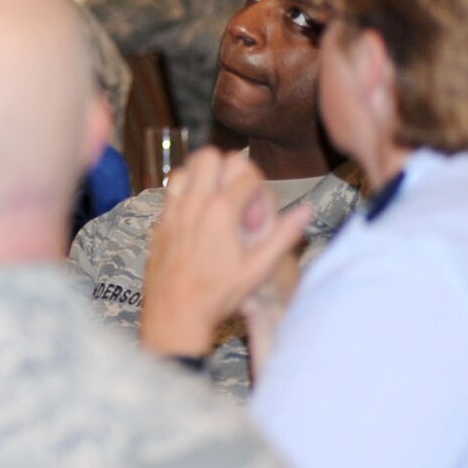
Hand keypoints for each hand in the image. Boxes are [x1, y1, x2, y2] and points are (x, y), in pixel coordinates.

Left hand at [138, 148, 308, 357]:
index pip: (246, 171)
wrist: (177, 311)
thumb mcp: (259, 268)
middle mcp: (194, 203)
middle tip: (236, 195)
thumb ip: (283, 235)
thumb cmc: (220, 293)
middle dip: (228, 167)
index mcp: (222, 211)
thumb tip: (307, 211)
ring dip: (203, 175)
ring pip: (186, 166)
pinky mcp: (159, 220)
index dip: (257, 188)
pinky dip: (185, 190)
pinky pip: (170, 188)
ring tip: (216, 199)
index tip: (255, 213)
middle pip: (210, 155)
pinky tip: (197, 214)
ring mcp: (173, 209)